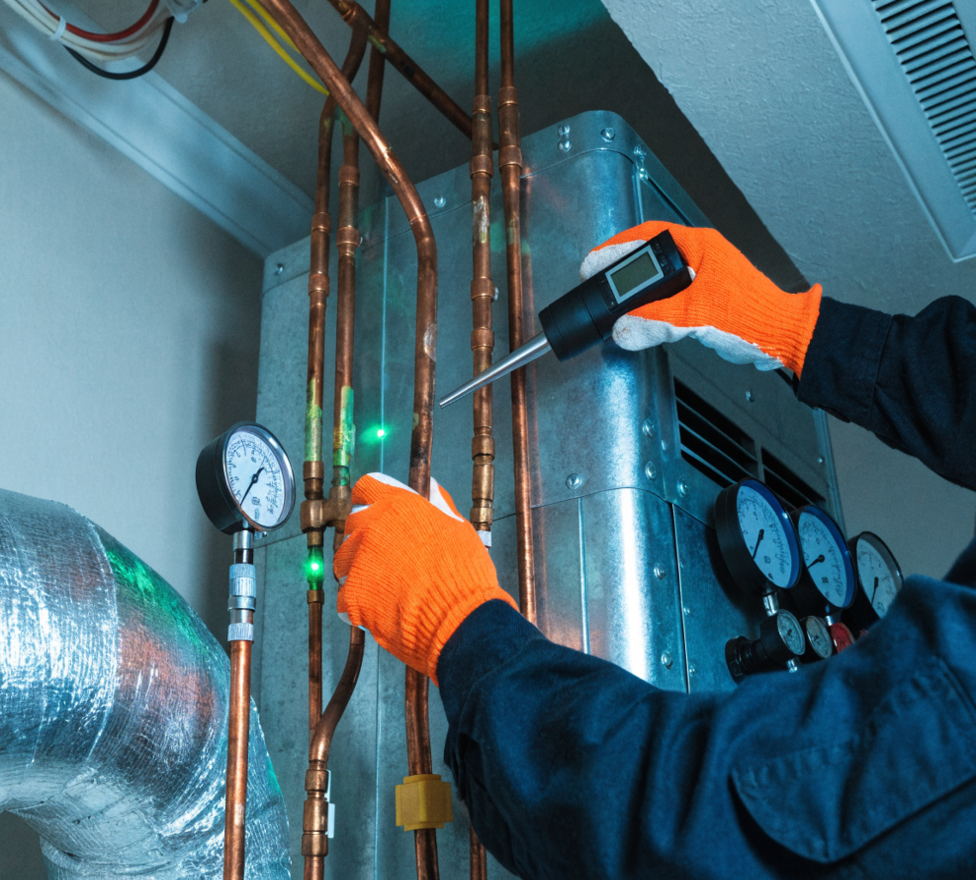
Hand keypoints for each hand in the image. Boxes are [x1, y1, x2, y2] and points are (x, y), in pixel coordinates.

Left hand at [333, 473, 518, 683]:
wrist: (460, 619)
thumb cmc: (464, 573)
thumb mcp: (458, 527)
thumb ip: (438, 505)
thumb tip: (432, 489)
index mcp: (397, 506)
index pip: (366, 488)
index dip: (372, 500)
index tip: (379, 513)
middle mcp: (371, 528)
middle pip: (352, 524)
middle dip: (367, 537)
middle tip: (389, 556)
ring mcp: (358, 562)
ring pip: (344, 560)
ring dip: (359, 569)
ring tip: (386, 586)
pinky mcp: (352, 597)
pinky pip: (345, 596)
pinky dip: (360, 604)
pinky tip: (382, 608)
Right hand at [580, 221, 821, 375]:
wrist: (783, 337)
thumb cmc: (754, 315)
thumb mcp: (695, 316)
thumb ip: (654, 322)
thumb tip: (622, 329)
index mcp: (700, 245)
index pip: (648, 236)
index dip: (617, 247)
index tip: (595, 261)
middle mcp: (702, 256)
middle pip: (651, 256)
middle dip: (623, 268)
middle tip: (598, 279)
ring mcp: (705, 277)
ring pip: (660, 279)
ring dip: (637, 290)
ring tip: (614, 300)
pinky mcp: (707, 299)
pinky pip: (670, 298)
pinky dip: (651, 306)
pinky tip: (641, 317)